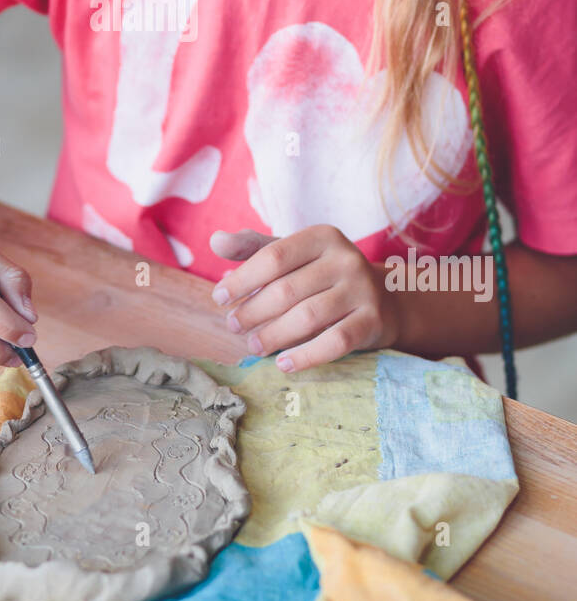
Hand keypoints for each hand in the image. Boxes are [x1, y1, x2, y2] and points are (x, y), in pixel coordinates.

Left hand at [209, 224, 398, 372]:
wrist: (385, 299)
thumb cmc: (324, 275)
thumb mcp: (294, 255)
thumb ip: (254, 248)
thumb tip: (216, 242)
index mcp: (322, 237)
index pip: (274, 256)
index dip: (243, 279)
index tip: (219, 297)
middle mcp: (345, 259)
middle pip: (287, 290)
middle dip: (253, 311)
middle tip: (233, 326)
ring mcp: (362, 290)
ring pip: (308, 317)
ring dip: (273, 335)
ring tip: (252, 345)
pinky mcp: (373, 321)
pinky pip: (334, 343)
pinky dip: (305, 356)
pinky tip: (283, 364)